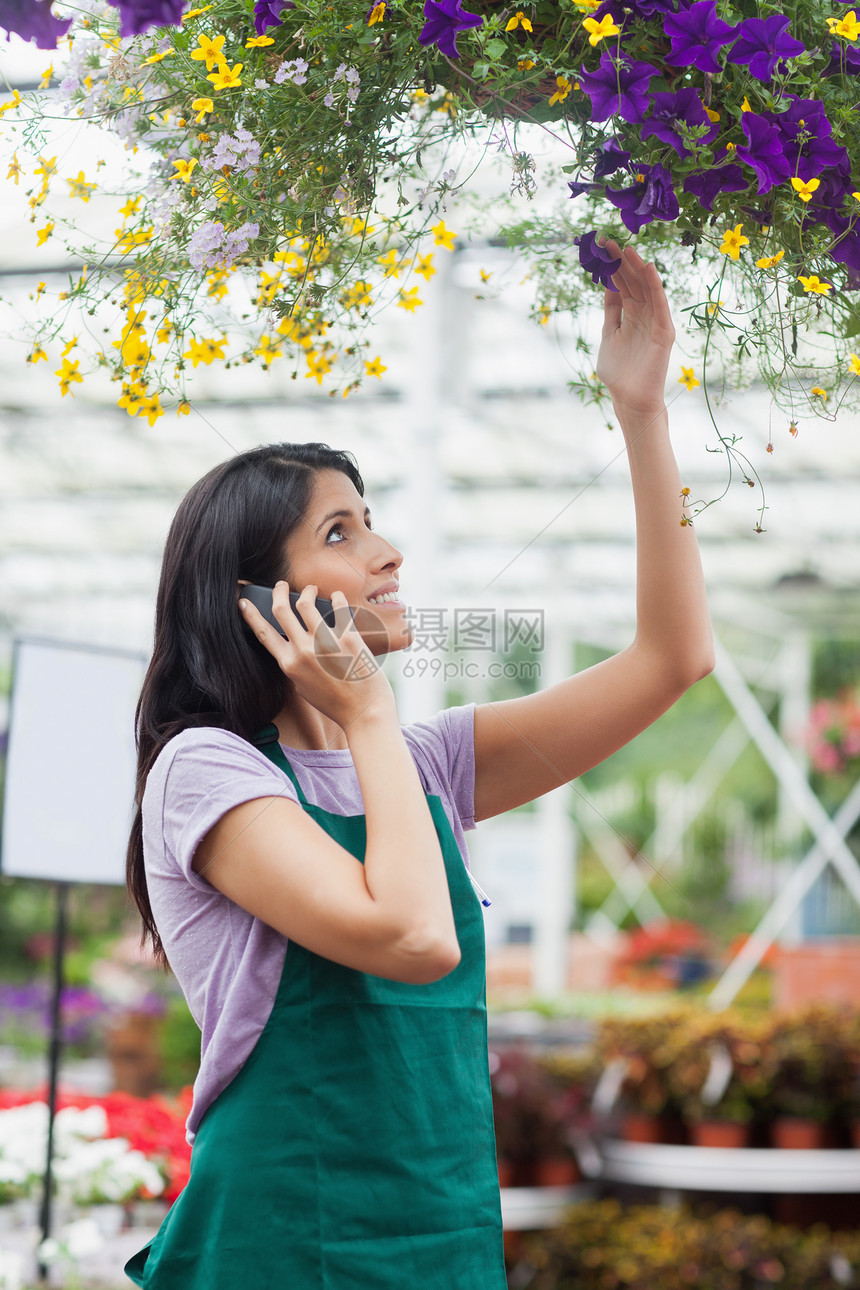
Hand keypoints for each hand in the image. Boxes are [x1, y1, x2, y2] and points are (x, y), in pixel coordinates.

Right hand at [239, 582, 394, 729]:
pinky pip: (338, 607)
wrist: (364, 712)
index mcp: (289, 664)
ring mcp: (325, 643)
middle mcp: (303, 651)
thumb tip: (293, 639)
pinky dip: (336, 598)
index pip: (263, 632)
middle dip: (278, 591)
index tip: (243, 602)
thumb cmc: (334, 702)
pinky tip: (336, 597)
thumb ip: (294, 663)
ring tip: (311, 589)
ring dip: (306, 591)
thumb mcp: (302, 685)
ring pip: (306, 603)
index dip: (250, 614)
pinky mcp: (348, 638)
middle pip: (281, 609)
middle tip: (281, 585)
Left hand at [595, 241, 675, 420]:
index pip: (622, 285)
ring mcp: (654, 321)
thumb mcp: (609, 334)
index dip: (612, 267)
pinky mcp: (663, 331)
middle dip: (621, 262)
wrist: (630, 398)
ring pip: (646, 288)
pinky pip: (660, 304)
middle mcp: (643, 314)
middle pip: (633, 282)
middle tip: (608, 241)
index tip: (600, 249)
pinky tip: (648, 268)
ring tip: (626, 248)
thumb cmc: (619, 372)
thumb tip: (607, 286)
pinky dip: (655, 285)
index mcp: (630, 315)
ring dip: (636, 268)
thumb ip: (611, 311)